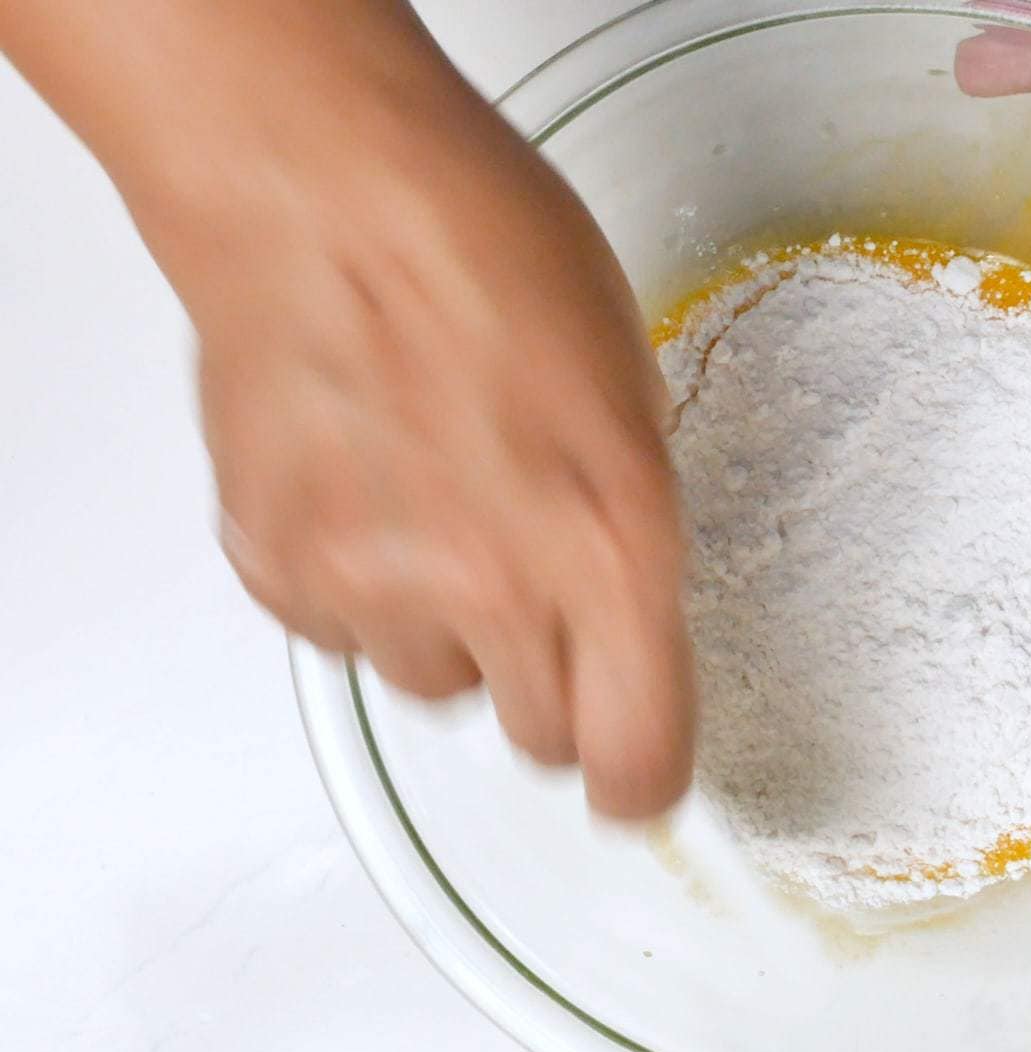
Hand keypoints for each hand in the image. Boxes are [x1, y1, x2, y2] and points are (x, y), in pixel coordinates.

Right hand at [23, 3, 696, 817]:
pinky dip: (362, 588)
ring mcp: (372, 586)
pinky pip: (342, 635)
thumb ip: (632, 524)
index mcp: (613, 544)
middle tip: (545, 590)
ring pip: (436, 686)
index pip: (635, 760)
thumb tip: (629, 603)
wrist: (324, 185)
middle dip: (557, 684)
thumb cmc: (484, 245)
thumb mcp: (631, 390)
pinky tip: (374, 489)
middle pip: (541, 739)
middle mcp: (493, 586)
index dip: (642, 776)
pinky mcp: (278, 569)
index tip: (639, 770)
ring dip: (454, 630)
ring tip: (446, 507)